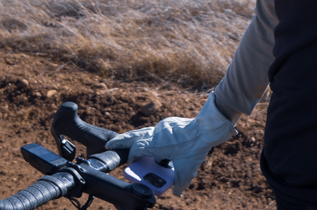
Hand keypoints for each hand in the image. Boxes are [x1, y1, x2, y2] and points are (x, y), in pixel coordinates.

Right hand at [105, 93, 234, 195]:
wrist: (207, 127)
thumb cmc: (196, 146)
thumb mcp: (188, 168)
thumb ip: (180, 182)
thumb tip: (176, 193)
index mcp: (156, 143)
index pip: (137, 149)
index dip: (131, 157)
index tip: (130, 165)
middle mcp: (156, 133)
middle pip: (133, 136)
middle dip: (120, 141)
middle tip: (109, 144)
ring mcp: (162, 126)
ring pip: (142, 131)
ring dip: (133, 137)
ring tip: (123, 141)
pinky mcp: (169, 123)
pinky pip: (153, 130)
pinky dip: (148, 136)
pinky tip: (150, 142)